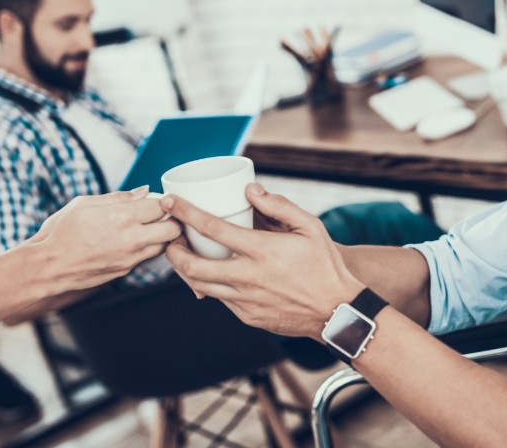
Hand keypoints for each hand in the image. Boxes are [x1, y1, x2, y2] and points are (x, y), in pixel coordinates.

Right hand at [26, 186, 181, 295]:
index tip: (158, 201)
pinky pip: (148, 257)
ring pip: (165, 245)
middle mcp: (131, 238)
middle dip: (172, 220)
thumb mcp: (85, 204)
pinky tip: (136, 242)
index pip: (162, 206)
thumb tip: (143, 192)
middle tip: (163, 216)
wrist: (49, 266)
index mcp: (122, 216)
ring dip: (163, 236)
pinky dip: (149, 249)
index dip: (163, 201)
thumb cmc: (62, 232)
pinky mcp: (127, 270)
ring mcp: (131, 257)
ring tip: (150, 229)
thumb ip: (118, 197)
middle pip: (173, 228)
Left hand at [160, 183, 363, 339]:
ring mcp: (245, 300)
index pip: (212, 228)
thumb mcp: (310, 227)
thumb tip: (250, 190)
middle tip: (170, 237)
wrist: (336, 312)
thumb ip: (279, 206)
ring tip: (183, 255)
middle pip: (193, 265)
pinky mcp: (247, 316)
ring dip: (184, 269)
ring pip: (200, 286)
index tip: (170, 202)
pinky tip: (212, 274)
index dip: (186, 213)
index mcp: (262, 251)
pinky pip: (220, 298)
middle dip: (172, 250)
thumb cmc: (325, 266)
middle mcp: (249, 277)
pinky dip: (209, 284)